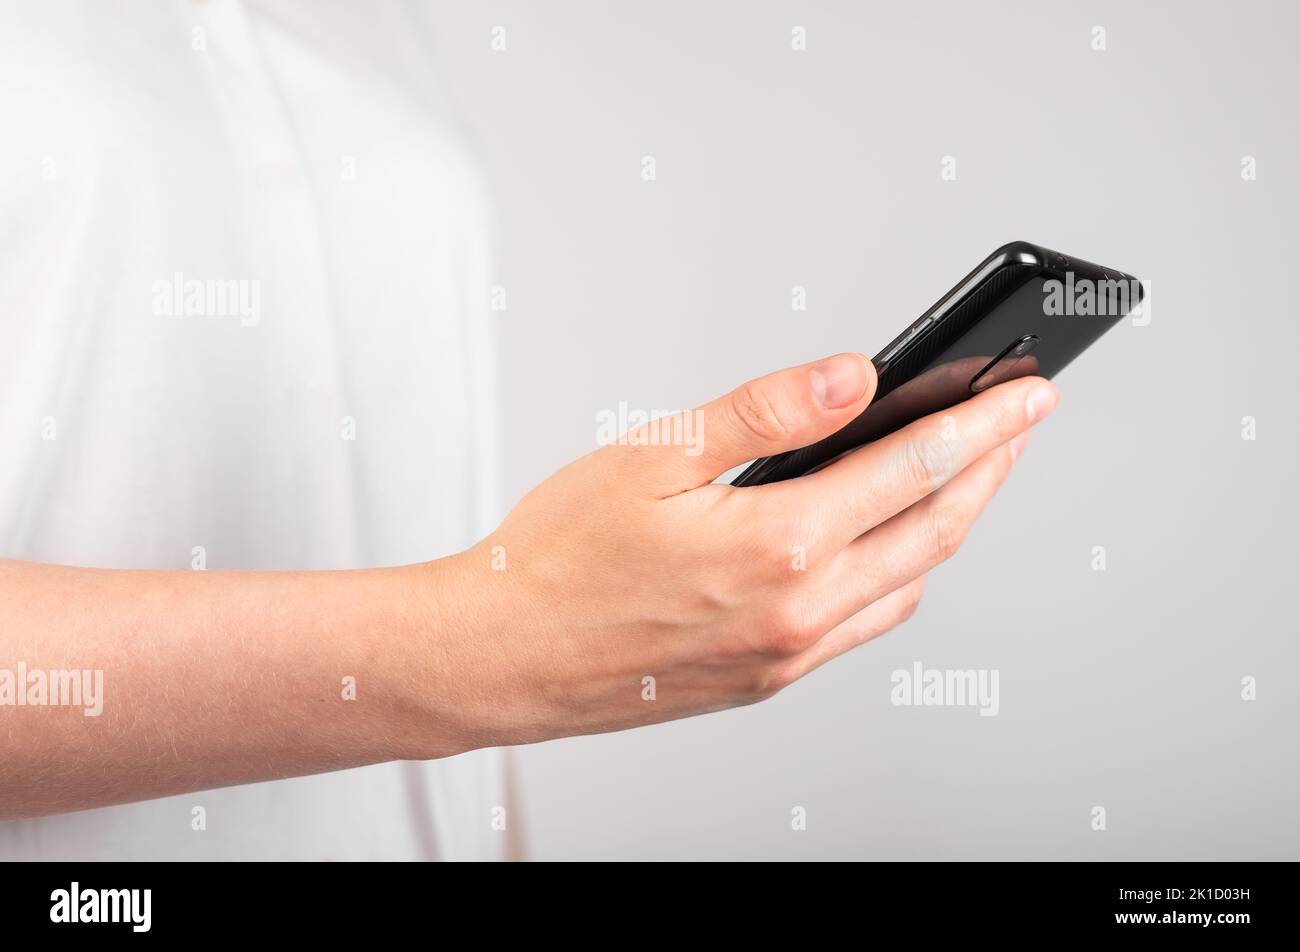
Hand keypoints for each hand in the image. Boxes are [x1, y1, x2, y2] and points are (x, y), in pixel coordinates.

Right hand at [419, 353, 1056, 752]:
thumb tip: (853, 375)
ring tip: (961, 477)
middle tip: (1019, 428)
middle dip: (989, 471)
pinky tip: (885, 547)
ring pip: (908, 584)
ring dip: (948, 526)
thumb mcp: (654, 456)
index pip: (916, 470)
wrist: (503, 657)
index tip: (1028, 393)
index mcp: (778, 546)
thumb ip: (766, 412)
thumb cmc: (559, 556)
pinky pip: (864, 625)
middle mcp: (799, 611)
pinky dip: (899, 576)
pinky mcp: (767, 678)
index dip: (984, 425)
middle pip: (934, 531)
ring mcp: (787, 655)